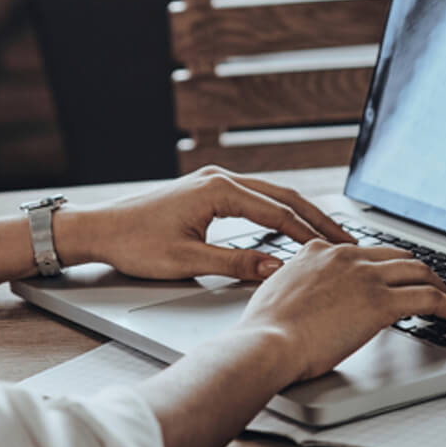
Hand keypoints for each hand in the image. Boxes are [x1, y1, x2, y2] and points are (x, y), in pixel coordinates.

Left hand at [54, 166, 352, 280]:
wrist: (98, 230)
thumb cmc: (134, 243)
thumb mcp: (187, 261)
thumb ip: (236, 264)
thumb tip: (277, 267)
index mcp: (218, 191)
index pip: (278, 212)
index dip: (311, 233)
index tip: (337, 248)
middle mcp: (219, 179)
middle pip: (282, 196)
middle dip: (316, 219)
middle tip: (347, 239)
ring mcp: (213, 183)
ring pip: (270, 195)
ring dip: (299, 214)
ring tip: (326, 234)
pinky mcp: (207, 192)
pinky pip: (254, 199)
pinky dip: (278, 212)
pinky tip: (290, 227)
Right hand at [239, 242, 445, 381]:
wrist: (266, 343)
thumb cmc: (264, 330)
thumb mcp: (277, 293)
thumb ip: (298, 287)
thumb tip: (307, 300)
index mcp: (319, 251)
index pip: (366, 251)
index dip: (387, 267)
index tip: (395, 280)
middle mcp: (346, 255)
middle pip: (399, 256)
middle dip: (420, 273)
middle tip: (432, 290)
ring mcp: (365, 276)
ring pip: (421, 272)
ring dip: (442, 288)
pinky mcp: (381, 302)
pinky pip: (431, 299)